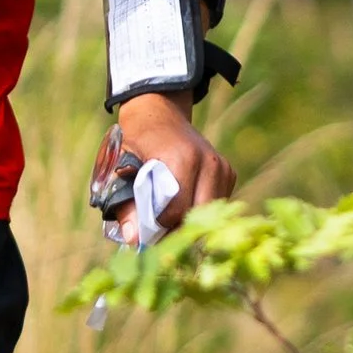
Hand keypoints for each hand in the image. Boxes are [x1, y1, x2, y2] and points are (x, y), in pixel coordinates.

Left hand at [113, 91, 236, 236]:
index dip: (159, 229)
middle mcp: (209, 162)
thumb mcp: (124, 167)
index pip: (176, 211)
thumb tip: (132, 239)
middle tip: (156, 238)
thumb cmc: (138, 139)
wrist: (159, 113)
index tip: (143, 237)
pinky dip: (199, 212)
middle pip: (197, 216)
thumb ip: (127, 203)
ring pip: (210, 214)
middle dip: (176, 232)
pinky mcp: (228, 173)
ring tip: (167, 223)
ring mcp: (222, 167)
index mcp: (182, 158)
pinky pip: (216, 205)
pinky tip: (182, 206)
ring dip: (189, 224)